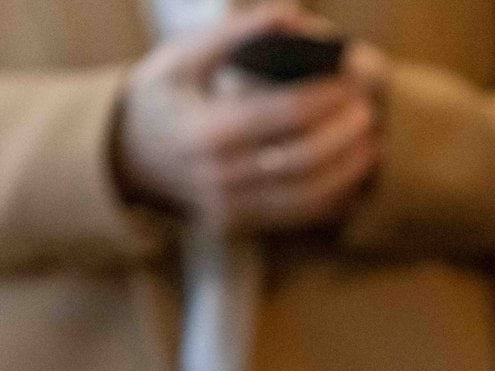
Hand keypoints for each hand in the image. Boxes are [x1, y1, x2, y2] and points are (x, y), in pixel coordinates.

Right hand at [113, 4, 382, 231]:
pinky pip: (296, 217)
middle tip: (367, 110)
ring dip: (346, 170)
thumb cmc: (162, 96)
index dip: (323, 96)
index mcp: (203, 130)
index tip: (349, 78)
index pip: (280, 114)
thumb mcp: (183, 57)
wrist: (125, 157)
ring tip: (370, 142)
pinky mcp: (238, 225)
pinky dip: (332, 197)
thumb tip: (293, 14)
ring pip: (304, 197)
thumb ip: (236, 34)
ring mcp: (228, 208)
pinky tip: (351, 174)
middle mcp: (216, 177)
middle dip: (343, 135)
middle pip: (300, 160)